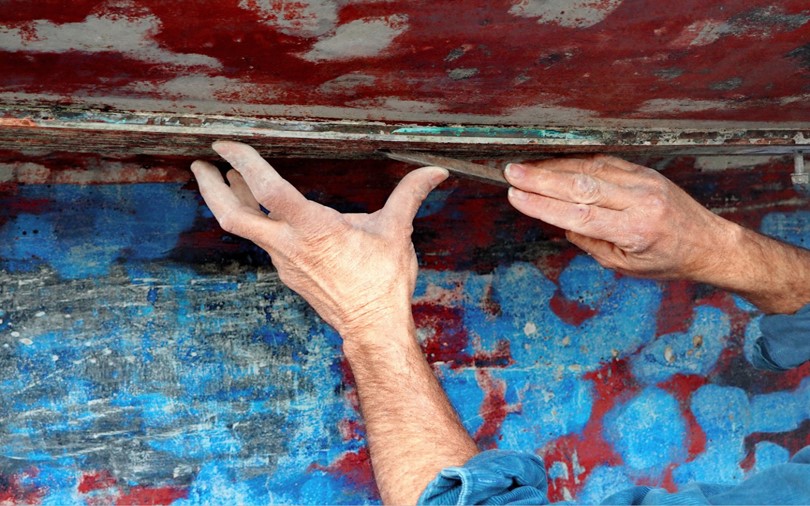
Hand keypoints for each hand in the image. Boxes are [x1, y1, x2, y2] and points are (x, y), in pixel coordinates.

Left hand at [191, 141, 448, 338]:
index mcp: (312, 228)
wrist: (372, 328)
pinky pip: (265, 240)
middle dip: (210, 187)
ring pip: (247, 227)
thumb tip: (436, 171)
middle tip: (200, 162)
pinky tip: (267, 212)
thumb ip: (410, 194)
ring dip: (235, 200)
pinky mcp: (289, 273)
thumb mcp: (397, 232)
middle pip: (232, 215)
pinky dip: (257, 219)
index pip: (267, 187)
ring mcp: (285, 261)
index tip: (226, 142)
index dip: (243, 160)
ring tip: (228, 177)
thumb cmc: (383, 282)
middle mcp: (289, 244)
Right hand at [504, 155, 734, 281]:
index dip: (543, 204)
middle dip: (541, 178)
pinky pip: (603, 162)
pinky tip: (554, 164)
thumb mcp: (626, 266)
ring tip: (525, 168)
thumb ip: (591, 244)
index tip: (516, 196)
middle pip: (581, 185)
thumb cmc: (667, 260)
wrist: (709, 242)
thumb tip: (562, 222)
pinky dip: (575, 163)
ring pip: (589, 168)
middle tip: (511, 172)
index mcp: (635, 231)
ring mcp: (643, 181)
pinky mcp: (642, 170)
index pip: (579, 214)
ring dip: (553, 167)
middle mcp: (640, 201)